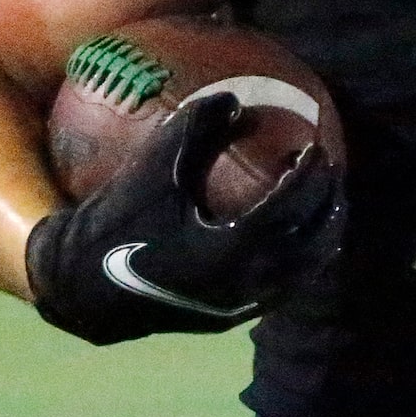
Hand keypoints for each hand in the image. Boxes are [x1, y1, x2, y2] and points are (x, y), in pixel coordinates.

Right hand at [24, 93, 341, 344]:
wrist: (85, 285)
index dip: (308, 176)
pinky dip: (307, 259)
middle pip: (309, 241)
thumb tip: (236, 100)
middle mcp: (242, 284)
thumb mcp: (153, 167)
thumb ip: (195, 127)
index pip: (288, 209)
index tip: (315, 148)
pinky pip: (289, 287)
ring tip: (329, 198)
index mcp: (224, 250)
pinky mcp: (237, 316)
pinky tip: (309, 234)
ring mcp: (242, 305)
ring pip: (307, 270)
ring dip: (324, 232)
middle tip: (330, 168)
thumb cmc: (120, 218)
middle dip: (327, 201)